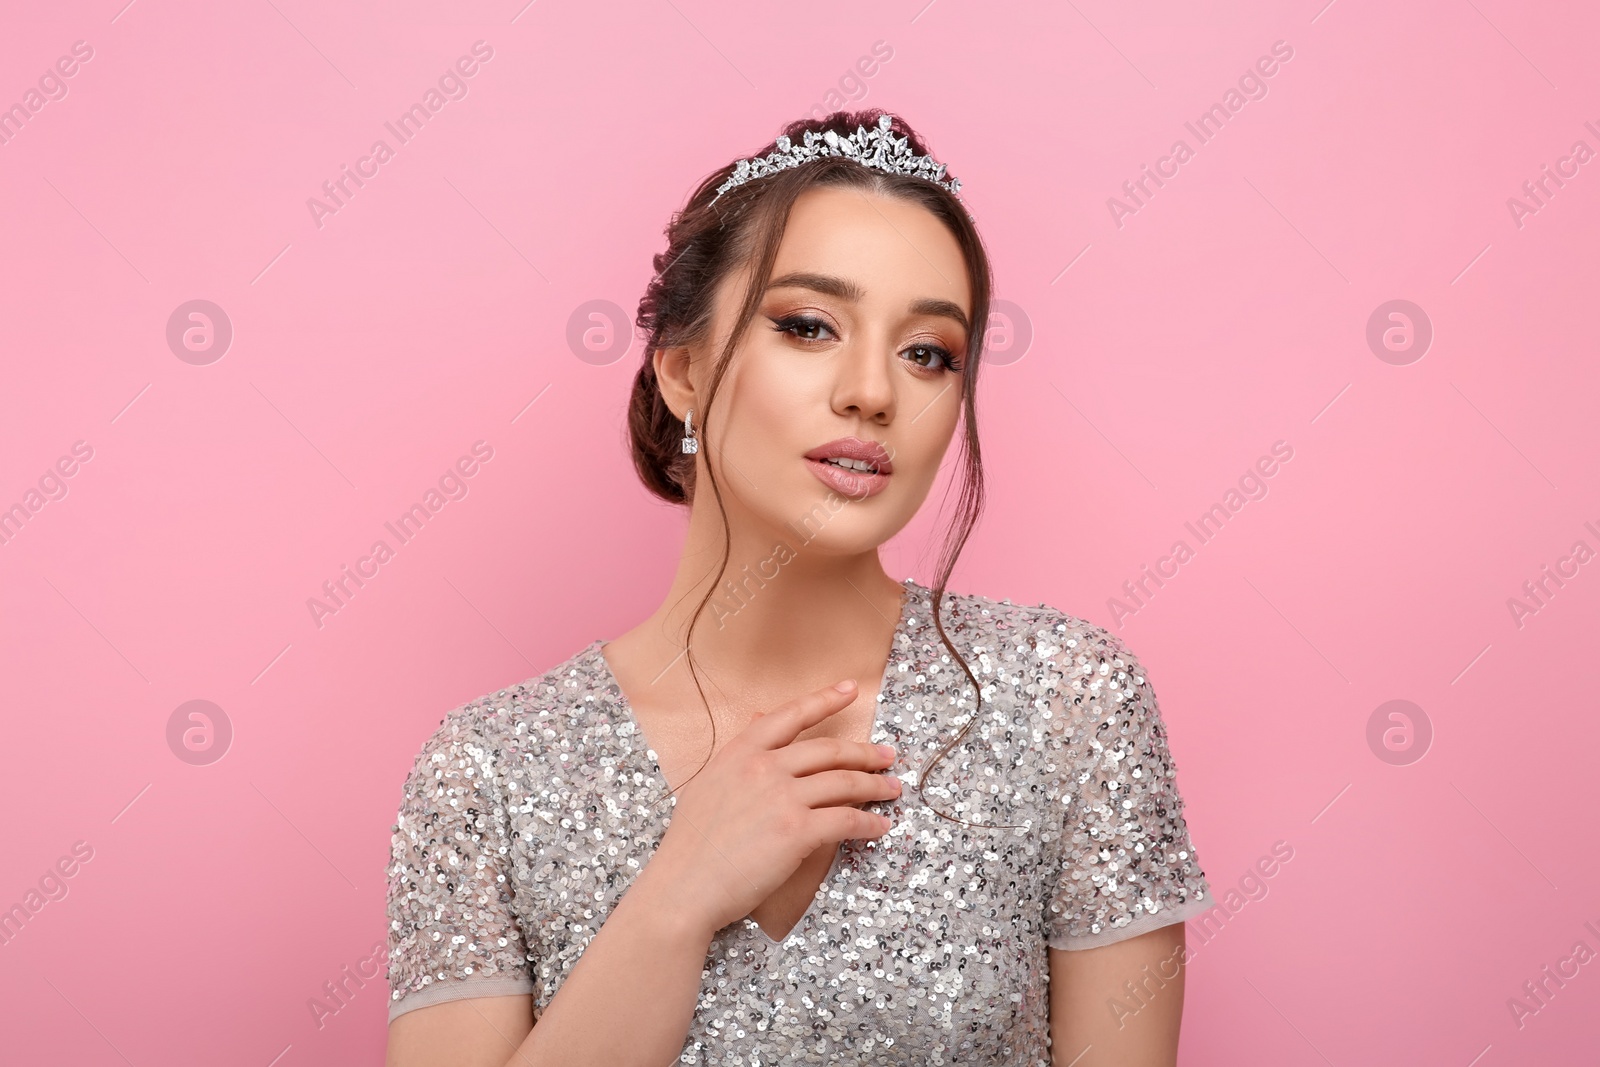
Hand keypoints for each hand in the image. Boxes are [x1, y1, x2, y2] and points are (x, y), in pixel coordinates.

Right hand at [642, 679, 899, 939]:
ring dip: (875, 786)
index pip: (791, 715)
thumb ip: (739, 755)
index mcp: (740, 751)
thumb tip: (760, 719)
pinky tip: (881, 826)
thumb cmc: (692, 844)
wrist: (684, 886)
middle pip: (829, 750)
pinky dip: (869, 823)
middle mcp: (764, 767)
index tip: (851, 690)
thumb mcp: (709, 784)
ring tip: (892, 789)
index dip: (824, 699)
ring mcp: (782, 797)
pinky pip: (846, 820)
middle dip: (865, 752)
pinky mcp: (797, 831)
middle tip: (887, 756)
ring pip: (844, 783)